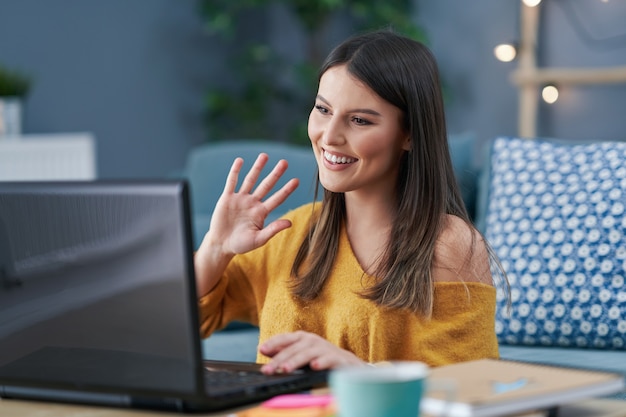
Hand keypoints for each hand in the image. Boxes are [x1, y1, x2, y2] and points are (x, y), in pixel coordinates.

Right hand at [194, 153, 298, 296]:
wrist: (221, 244)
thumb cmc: (241, 244)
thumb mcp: (259, 239)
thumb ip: (273, 229)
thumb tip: (290, 223)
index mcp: (262, 212)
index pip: (277, 198)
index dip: (286, 190)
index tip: (296, 180)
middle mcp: (253, 203)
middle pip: (266, 185)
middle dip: (275, 174)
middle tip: (285, 162)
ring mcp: (240, 199)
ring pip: (250, 180)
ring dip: (257, 168)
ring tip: (264, 156)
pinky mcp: (227, 198)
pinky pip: (232, 182)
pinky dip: (235, 171)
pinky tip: (240, 161)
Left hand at [259, 331, 364, 373]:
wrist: (346, 363)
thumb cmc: (320, 357)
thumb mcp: (300, 353)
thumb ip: (284, 351)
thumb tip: (263, 348)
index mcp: (302, 338)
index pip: (285, 338)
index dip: (273, 343)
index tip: (261, 349)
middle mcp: (312, 340)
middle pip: (293, 349)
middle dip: (279, 359)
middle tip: (268, 369)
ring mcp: (324, 348)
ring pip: (307, 353)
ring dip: (295, 361)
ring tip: (285, 369)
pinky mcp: (336, 358)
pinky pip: (327, 359)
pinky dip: (320, 362)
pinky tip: (314, 367)